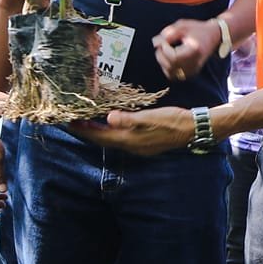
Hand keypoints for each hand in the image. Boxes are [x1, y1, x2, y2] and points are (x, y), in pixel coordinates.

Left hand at [70, 106, 196, 155]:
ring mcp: (138, 146)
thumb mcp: (150, 117)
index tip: (69, 123)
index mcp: (129, 140)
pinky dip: (111, 131)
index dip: (83, 131)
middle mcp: (131, 146)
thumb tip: (109, 117)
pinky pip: (121, 137)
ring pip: (111, 139)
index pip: (100, 137)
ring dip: (98, 131)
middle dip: (87, 131)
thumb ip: (129, 119)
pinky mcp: (144, 142)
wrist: (193, 129)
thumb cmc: (172, 121)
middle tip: (73, 121)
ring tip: (86, 121)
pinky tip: (110, 123)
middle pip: (103, 140)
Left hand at [152, 18, 223, 82]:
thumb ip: (168, 34)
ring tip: (166, 50)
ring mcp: (193, 70)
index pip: (174, 57)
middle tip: (162, 43)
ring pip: (170, 72)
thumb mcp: (183, 26)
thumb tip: (155, 44)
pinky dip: (167, 67)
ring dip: (163, 61)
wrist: (214, 36)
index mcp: (195, 51)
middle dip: (161, 54)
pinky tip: (169, 57)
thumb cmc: (197, 29)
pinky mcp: (191, 73)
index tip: (163, 39)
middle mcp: (195, 63)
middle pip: (170, 66)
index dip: (164, 48)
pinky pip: (173, 75)